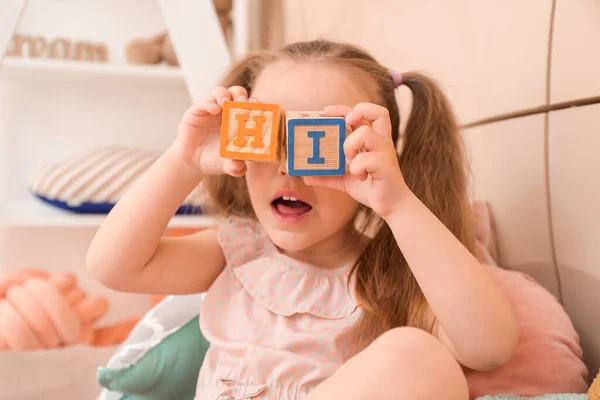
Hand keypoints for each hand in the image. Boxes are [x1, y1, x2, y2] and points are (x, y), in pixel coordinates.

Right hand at [172, 86, 254, 176]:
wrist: (193, 162)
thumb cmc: (215, 160)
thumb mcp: (227, 165)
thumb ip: (235, 167)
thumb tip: (240, 168)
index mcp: (240, 121)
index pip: (251, 106)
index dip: (256, 105)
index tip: (259, 111)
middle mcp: (227, 112)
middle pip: (238, 94)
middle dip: (242, 96)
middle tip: (243, 104)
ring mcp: (212, 110)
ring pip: (221, 92)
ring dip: (225, 95)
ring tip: (226, 104)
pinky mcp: (197, 111)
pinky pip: (204, 102)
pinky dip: (209, 103)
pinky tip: (213, 110)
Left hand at [303, 103, 409, 218]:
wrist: (391, 206)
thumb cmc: (371, 188)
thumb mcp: (345, 180)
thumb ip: (328, 176)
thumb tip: (306, 175)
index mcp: (373, 140)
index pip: (366, 113)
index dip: (347, 108)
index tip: (327, 111)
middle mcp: (381, 142)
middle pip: (378, 111)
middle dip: (357, 111)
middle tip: (344, 123)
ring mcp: (385, 153)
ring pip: (366, 133)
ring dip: (350, 145)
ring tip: (349, 161)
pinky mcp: (386, 166)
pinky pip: (367, 159)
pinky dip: (357, 167)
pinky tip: (360, 176)